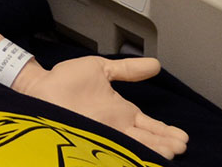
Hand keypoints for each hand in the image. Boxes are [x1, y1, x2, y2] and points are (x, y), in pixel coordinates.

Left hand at [14, 56, 187, 159]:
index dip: (166, 132)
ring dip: (150, 150)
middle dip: (163, 144)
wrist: (39, 87)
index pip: (150, 126)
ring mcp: (104, 134)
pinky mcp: (90, 139)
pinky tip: (139, 156)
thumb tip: (154, 64)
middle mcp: (116, 127)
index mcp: (121, 112)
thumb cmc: (65, 79)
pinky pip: (112, 150)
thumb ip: (126, 69)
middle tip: (179, 147)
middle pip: (146, 140)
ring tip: (168, 153)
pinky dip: (125, 154)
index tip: (182, 137)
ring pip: (133, 146)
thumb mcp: (100, 69)